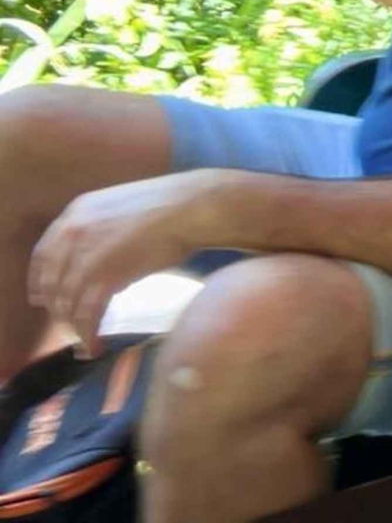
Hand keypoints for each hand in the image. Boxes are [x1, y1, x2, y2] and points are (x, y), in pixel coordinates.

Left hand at [29, 172, 217, 356]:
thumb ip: (101, 229)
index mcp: (76, 213)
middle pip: (52, 282)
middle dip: (59, 308)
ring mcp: (87, 254)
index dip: (40, 281)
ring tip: (85, 338)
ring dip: (74, 325)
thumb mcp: (122, 208)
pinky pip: (88, 313)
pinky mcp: (106, 276)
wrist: (193, 206)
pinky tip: (95, 345)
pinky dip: (88, 334)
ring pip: (68, 301)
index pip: (43, 254)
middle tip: (70, 324)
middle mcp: (73, 233)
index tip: (43, 298)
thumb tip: (100, 256)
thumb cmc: (171, 205)